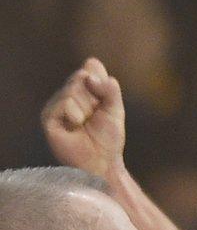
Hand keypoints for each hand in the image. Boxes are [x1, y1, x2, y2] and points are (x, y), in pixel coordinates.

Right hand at [42, 58, 127, 179]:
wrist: (102, 160)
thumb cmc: (108, 137)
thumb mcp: (115, 108)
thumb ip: (109, 88)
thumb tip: (91, 69)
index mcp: (82, 91)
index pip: (90, 70)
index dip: (100, 83)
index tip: (104, 102)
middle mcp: (66, 95)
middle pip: (81, 77)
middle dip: (95, 98)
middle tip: (94, 116)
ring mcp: (55, 106)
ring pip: (72, 89)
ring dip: (86, 108)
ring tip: (84, 124)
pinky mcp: (48, 118)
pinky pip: (64, 102)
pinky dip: (75, 114)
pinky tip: (75, 126)